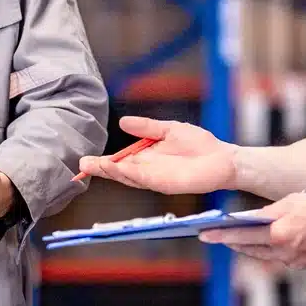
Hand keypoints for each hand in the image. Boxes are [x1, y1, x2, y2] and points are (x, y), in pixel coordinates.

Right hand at [77, 116, 237, 194]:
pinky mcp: (166, 184)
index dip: (103, 161)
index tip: (86, 159)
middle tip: (82, 164)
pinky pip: (145, 179)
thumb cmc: (199, 145)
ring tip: (95, 166)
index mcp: (146, 158)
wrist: (223, 158)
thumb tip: (122, 121)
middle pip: (120, 171)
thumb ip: (146, 127)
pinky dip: (131, 174)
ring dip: (112, 172)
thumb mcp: (168, 129)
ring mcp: (156, 178)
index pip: (120, 161)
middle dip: (101, 168)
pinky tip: (119, 168)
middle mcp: (148, 171)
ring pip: (129, 177)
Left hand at [201, 193, 305, 270]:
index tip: (205, 233)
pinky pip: (278, 258)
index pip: (243, 235)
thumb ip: (269, 212)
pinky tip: (260, 244)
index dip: (222, 234)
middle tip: (212, 236)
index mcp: (281, 235)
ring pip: (263, 256)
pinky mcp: (304, 265)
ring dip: (246, 248)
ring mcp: (295, 261)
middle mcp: (285, 252)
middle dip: (230, 242)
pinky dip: (265, 251)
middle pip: (249, 249)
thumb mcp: (294, 201)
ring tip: (232, 240)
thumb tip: (250, 219)